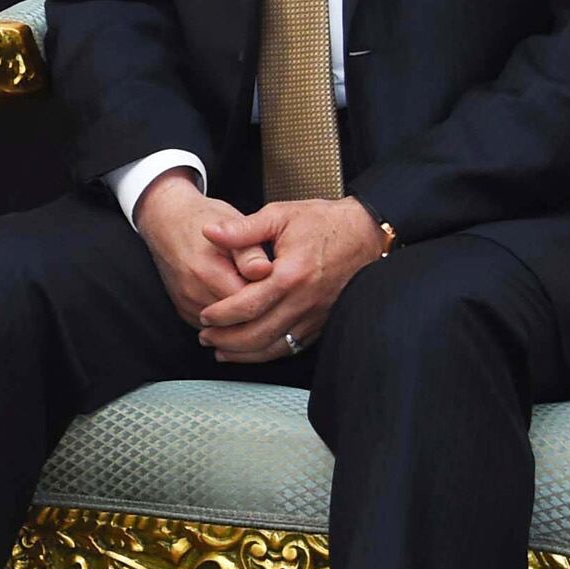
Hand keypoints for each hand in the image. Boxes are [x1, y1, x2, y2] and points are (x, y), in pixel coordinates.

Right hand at [133, 171, 272, 324]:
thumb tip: (264, 271)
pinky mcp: (183, 311)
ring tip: (256, 294)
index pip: (249, 303)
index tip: (281, 285)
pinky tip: (239, 300)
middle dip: (260, 310)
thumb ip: (249, 251)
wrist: (165, 220)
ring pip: (227, 327)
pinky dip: (229, 320)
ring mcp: (186, 305)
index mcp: (206, 272)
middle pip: (239, 320)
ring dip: (244, 317)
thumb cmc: (202, 219)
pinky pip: (214, 327)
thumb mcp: (231, 224)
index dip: (270, 297)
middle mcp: (192, 293)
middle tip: (274, 292)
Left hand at [196, 198, 388, 362]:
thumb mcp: (279, 215)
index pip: (248, 306)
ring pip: (276, 347)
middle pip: (259, 334)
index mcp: (291, 275)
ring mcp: (317, 315)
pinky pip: (294, 346)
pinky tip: (253, 351)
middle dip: (227, 340)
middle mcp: (305, 301)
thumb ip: (242, 228)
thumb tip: (210, 232)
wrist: (364, 233)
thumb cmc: (323, 222)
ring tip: (221, 350)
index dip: (221, 315)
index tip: (205, 316)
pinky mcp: (324, 322)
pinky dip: (270, 352)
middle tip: (205, 337)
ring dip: (245, 353)